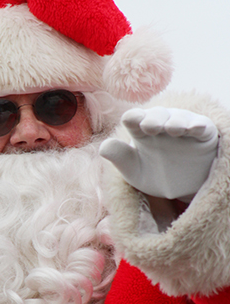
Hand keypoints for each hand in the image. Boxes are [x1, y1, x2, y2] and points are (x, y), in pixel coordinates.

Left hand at [99, 107, 218, 200]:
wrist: (181, 188)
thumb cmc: (153, 174)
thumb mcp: (133, 170)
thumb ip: (119, 157)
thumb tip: (102, 147)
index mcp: (140, 130)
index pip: (134, 118)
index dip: (132, 117)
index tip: (130, 120)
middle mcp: (161, 124)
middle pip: (156, 115)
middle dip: (153, 118)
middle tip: (149, 126)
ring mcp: (182, 127)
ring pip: (179, 118)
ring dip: (176, 121)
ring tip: (172, 128)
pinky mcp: (202, 134)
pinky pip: (201, 126)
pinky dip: (198, 125)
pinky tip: (195, 128)